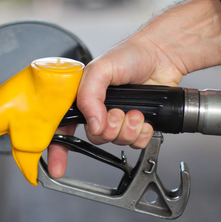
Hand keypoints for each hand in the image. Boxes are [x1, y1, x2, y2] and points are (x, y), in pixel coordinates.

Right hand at [47, 0, 220, 178]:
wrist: (162, 56)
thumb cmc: (130, 55)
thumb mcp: (100, 69)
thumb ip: (89, 96)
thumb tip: (92, 123)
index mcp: (82, 97)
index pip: (63, 126)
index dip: (59, 149)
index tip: (57, 166)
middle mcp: (98, 109)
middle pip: (94, 138)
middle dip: (108, 130)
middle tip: (117, 114)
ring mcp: (119, 118)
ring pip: (116, 142)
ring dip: (127, 130)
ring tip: (134, 113)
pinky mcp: (137, 124)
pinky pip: (136, 143)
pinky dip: (141, 134)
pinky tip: (144, 120)